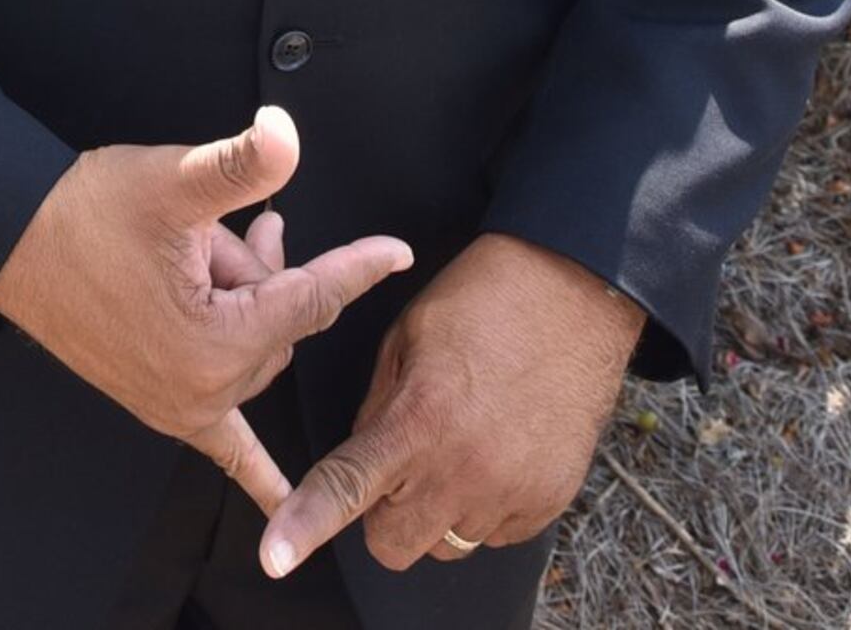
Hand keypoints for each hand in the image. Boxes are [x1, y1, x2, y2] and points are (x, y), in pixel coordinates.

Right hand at [0, 106, 412, 512]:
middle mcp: (201, 390)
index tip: (397, 252)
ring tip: (194, 252)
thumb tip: (286, 132)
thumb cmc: (86, 211)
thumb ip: (242, 166)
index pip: (311, 299)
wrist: (9, 240)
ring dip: (239, 300)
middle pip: (278, 323)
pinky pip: (224, 447)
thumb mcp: (174, 182)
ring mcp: (178, 406)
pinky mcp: (159, 405)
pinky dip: (256, 476)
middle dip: (258, 270)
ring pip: (251, 349)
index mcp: (216, 343)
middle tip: (221, 226)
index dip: (355, 264)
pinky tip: (287, 508)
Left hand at [258, 233, 645, 578]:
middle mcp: (464, 468)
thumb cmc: (484, 301)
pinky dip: (485, 506)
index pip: (347, 489)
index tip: (275, 557)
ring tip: (458, 448)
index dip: (304, 527)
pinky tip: (497, 450)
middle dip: (383, 517)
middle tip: (398, 469)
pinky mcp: (548, 501)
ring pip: (446, 544)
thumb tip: (363, 459)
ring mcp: (511, 491)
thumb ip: (377, 408)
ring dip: (437, 512)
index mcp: (419, 419)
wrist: (575, 292)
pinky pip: (495, 534)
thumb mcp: (407, 339)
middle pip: (393, 545)